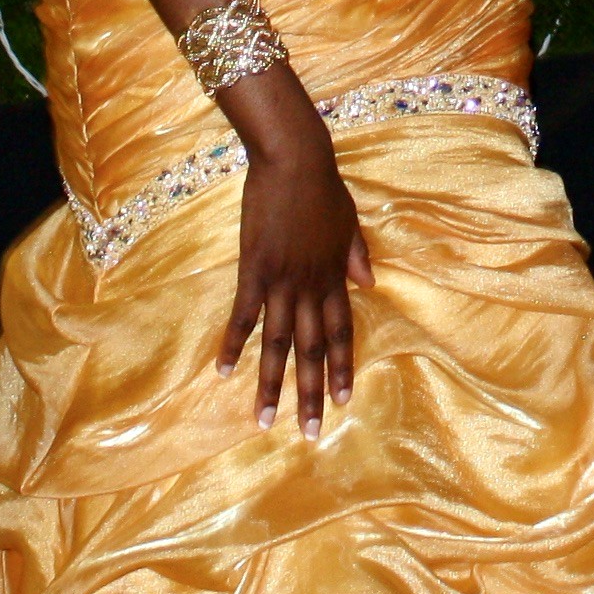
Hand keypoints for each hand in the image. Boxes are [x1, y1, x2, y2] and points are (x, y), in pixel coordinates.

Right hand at [219, 128, 372, 435]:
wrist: (296, 160)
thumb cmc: (323, 186)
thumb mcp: (350, 221)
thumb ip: (357, 255)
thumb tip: (370, 283)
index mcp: (335, 276)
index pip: (341, 332)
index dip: (341, 367)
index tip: (343, 401)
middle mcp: (311, 287)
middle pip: (313, 349)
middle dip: (311, 393)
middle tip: (309, 433)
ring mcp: (282, 281)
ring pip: (279, 343)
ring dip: (272, 383)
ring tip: (266, 419)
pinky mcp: (254, 270)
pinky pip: (244, 315)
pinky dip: (234, 344)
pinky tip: (224, 371)